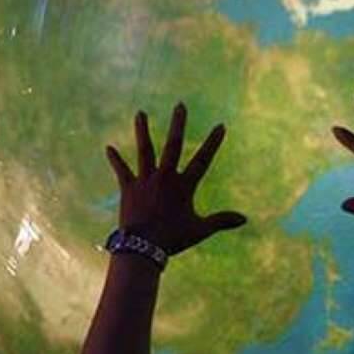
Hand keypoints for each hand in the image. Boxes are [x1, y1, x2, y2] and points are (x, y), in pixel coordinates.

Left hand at [105, 103, 247, 256]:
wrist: (143, 248)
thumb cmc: (173, 239)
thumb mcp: (201, 230)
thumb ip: (222, 221)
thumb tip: (245, 219)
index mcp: (184, 185)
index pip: (202, 160)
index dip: (213, 142)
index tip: (220, 125)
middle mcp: (165, 177)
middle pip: (173, 145)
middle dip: (178, 124)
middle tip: (180, 105)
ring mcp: (145, 180)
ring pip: (145, 150)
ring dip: (142, 131)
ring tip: (140, 113)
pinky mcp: (128, 188)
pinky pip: (121, 170)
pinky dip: (115, 159)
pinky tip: (108, 147)